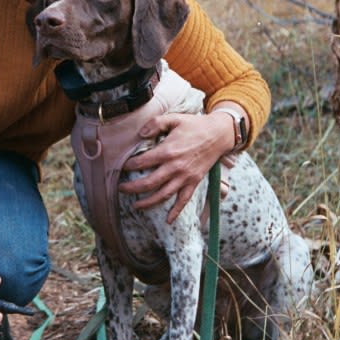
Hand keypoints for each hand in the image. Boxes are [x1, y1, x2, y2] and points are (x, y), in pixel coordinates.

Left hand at [119, 110, 233, 223]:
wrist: (218, 134)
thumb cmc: (195, 125)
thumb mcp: (174, 118)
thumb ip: (155, 123)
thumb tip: (140, 134)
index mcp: (168, 151)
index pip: (142, 162)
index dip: (129, 165)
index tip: (122, 167)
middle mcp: (175, 167)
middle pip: (149, 183)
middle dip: (132, 188)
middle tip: (121, 189)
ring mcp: (185, 177)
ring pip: (163, 195)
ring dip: (148, 203)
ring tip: (135, 206)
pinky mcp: (194, 182)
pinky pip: (183, 200)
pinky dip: (176, 212)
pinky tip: (168, 221)